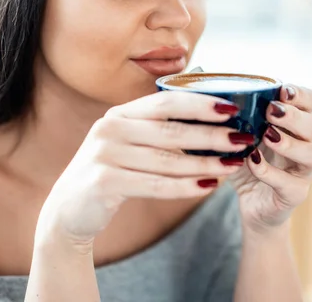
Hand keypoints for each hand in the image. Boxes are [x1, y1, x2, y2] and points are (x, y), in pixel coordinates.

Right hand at [36, 91, 252, 246]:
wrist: (69, 210)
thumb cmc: (111, 172)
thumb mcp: (127, 143)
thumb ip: (158, 131)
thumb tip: (212, 125)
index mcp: (119, 113)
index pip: (166, 102)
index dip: (201, 103)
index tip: (232, 108)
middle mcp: (110, 127)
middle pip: (171, 130)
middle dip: (212, 135)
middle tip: (243, 139)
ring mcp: (104, 154)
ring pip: (167, 159)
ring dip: (206, 163)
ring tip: (234, 164)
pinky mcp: (103, 181)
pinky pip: (155, 185)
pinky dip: (185, 186)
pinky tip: (209, 186)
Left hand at [228, 85, 311, 234]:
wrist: (252, 206)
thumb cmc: (246, 164)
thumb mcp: (237, 136)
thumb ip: (230, 114)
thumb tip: (203, 81)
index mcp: (292, 126)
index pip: (309, 103)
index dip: (300, 95)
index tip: (281, 90)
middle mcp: (303, 145)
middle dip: (293, 116)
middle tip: (270, 111)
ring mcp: (302, 172)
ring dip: (290, 143)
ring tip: (268, 136)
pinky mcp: (293, 194)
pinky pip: (288, 183)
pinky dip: (269, 171)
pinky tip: (252, 162)